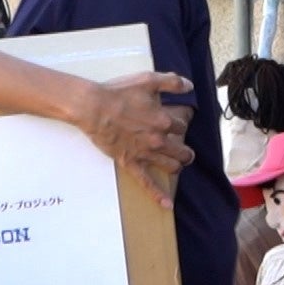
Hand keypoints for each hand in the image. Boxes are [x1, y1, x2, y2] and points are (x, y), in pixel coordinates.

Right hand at [81, 73, 195, 207]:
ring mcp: (145, 153)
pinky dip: (159, 195)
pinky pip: (147, 183)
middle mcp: (158, 139)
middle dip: (185, 151)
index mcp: (164, 120)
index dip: (179, 124)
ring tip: (178, 165)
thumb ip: (172, 82)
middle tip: (184, 151)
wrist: (93, 107)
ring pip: (171, 166)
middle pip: (181, 150)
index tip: (174, 123)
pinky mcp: (131, 163)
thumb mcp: (148, 80)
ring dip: (177, 166)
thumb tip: (190, 85)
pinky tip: (168, 205)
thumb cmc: (118, 92)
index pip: (181, 126)